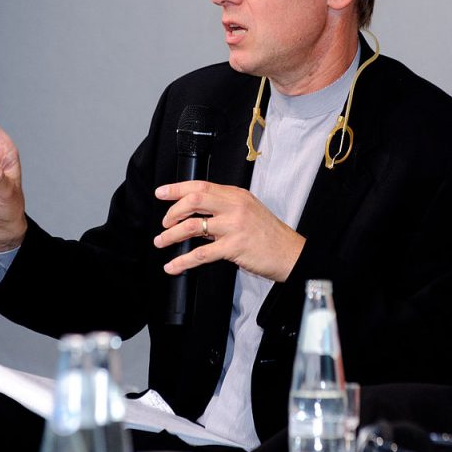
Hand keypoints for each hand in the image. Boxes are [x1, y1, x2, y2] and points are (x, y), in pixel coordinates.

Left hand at [153, 181, 304, 281]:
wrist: (290, 253)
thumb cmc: (269, 234)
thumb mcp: (249, 210)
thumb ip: (225, 208)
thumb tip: (196, 214)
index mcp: (236, 195)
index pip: (201, 186)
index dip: (177, 188)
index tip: (161, 192)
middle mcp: (235, 207)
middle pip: (194, 200)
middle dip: (172, 211)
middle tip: (164, 222)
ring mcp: (234, 226)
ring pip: (193, 226)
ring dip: (171, 235)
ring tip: (161, 241)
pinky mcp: (234, 247)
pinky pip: (201, 254)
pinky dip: (182, 261)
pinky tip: (173, 265)